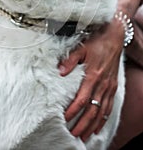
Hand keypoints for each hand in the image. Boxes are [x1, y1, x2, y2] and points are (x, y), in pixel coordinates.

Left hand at [59, 18, 123, 141]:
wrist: (115, 38)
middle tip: (73, 135)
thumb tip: (60, 71)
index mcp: (93, 75)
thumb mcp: (81, 47)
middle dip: (82, 124)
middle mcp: (102, 84)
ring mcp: (109, 87)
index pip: (82, 99)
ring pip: (101, 112)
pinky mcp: (113, 87)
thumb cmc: (97, 42)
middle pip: (92, 110)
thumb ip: (70, 60)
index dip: (73, 111)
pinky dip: (103, 119)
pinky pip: (109, 107)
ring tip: (84, 136)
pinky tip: (98, 126)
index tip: (64, 118)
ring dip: (92, 126)